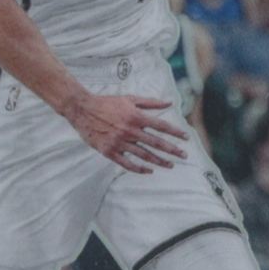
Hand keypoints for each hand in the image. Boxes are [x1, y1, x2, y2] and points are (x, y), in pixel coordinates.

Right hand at [65, 93, 188, 174]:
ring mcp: (119, 142)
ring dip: (159, 161)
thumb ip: (150, 102)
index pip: (161, 126)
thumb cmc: (107, 102)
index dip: (175, 132)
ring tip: (170, 165)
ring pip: (144, 155)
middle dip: (172, 150)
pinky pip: (127, 163)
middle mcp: (129, 130)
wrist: (82, 109)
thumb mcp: (129, 98)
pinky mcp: (109, 151)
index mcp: (136, 116)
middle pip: (156, 143)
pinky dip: (139, 169)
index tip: (186, 138)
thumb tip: (169, 102)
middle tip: (184, 155)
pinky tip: (148, 171)